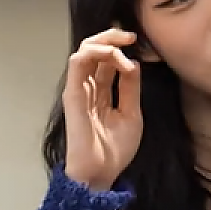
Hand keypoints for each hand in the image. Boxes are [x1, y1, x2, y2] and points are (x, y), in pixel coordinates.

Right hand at [62, 28, 142, 190]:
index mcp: (101, 92)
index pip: (106, 60)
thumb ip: (130, 88)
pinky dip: (96, 52)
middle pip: (93, 49)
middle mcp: (88, 87)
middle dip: (111, 36)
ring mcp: (78, 89)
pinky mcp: (72, 93)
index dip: (120, 47)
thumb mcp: (132, 113)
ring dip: (105, 42)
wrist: (101, 173)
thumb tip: (132, 62)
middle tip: (130, 36)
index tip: (138, 42)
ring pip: (84, 49)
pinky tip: (115, 59)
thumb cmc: (114, 150)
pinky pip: (77, 62)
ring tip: (124, 48)